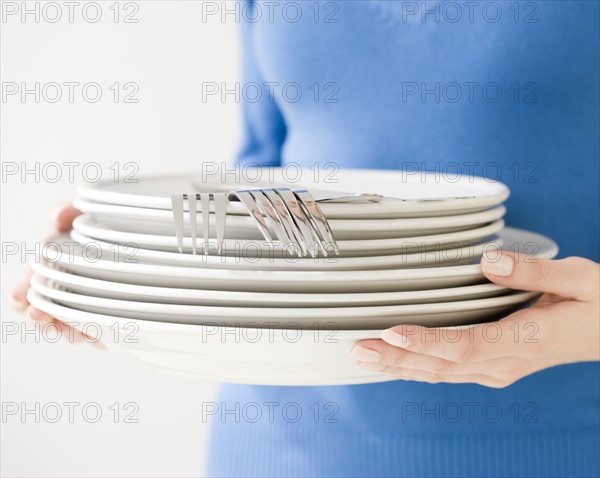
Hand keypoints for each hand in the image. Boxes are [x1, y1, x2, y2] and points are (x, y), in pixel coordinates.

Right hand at [9, 205, 101, 345]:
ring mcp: (87, 310)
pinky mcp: (110, 320)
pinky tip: (98, 335)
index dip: (20, 296)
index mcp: (51, 274)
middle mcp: (65, 296)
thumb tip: (58, 216)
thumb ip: (68, 212)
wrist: (137, 239)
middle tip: (38, 315)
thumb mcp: (84, 216)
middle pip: (45, 316)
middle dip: (41, 317)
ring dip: (69, 331)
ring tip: (71, 329)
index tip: (18, 298)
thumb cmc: (102, 230)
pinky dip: (98, 335)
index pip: (27, 291)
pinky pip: (101, 335)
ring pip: (71, 330)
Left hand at [351, 252, 599, 387]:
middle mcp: (505, 362)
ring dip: (399, 367)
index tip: (390, 333)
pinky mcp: (492, 367)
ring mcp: (497, 369)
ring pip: (440, 374)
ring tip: (363, 356)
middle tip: (357, 348)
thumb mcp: (579, 279)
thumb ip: (534, 272)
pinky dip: (416, 368)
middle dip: (396, 358)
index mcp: (524, 340)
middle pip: (441, 366)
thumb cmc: (596, 303)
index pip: (464, 346)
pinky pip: (447, 372)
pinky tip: (393, 362)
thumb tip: (490, 262)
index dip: (424, 342)